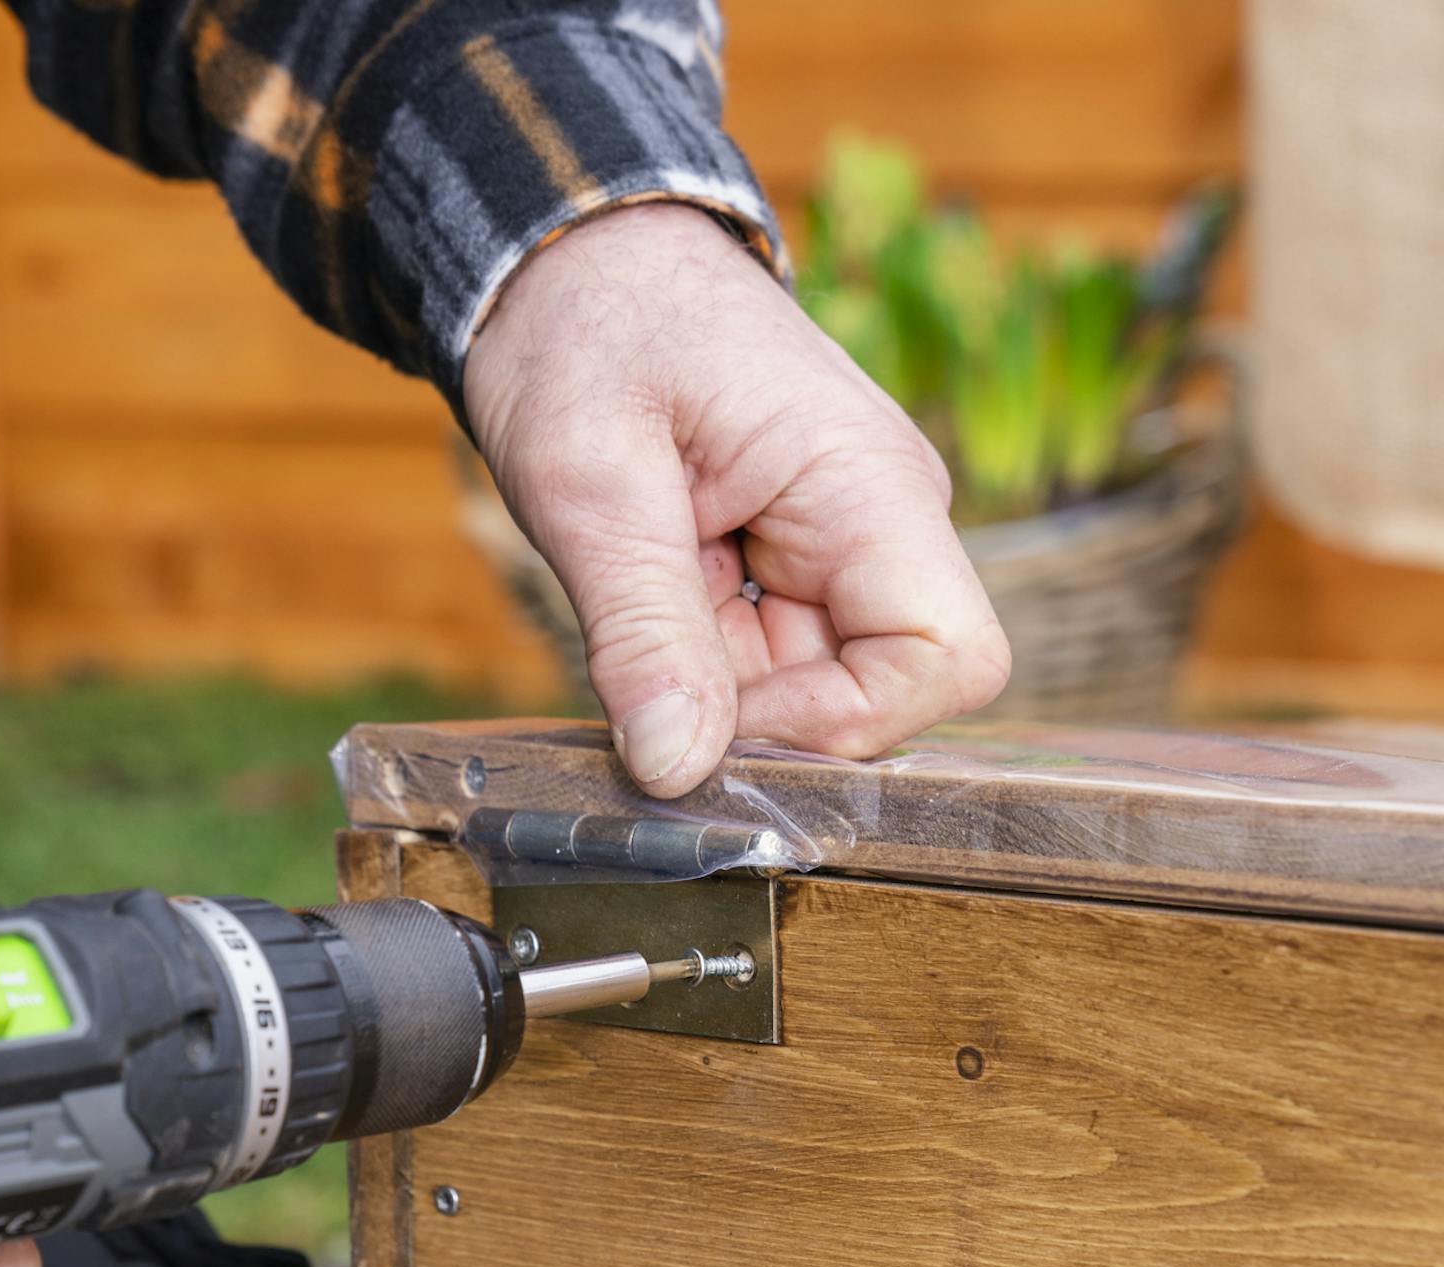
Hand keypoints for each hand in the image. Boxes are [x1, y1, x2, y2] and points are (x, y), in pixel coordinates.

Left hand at [464, 204, 1009, 796]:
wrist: (562, 254)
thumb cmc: (583, 330)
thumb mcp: (589, 484)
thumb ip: (642, 632)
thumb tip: (676, 771)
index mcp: (872, 488)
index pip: (947, 663)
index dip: (839, 726)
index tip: (718, 714)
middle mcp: (880, 523)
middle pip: (876, 697)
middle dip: (759, 718)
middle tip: (645, 669)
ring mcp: (836, 547)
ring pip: (808, 692)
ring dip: (713, 690)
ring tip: (631, 607)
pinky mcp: (787, 565)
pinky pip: (764, 664)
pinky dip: (694, 666)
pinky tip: (638, 607)